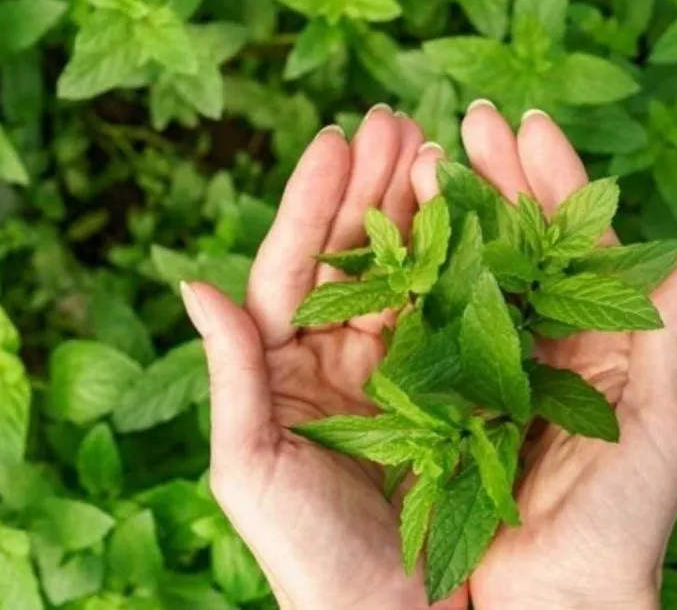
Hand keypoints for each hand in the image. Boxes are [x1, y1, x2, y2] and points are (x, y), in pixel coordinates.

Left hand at [179, 107, 465, 609]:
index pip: (295, 268)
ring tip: (439, 146)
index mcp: (288, 369)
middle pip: (357, 255)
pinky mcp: (457, 392)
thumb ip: (232, 375)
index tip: (336, 139)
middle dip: (375, 185)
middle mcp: (345, 359)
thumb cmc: (310, 560)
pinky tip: (481, 218)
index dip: (314, 202)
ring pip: (411, 273)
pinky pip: (459, 316)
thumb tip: (195, 282)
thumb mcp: (252, 469)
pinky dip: (468, 265)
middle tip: (398, 118)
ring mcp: (404, 370)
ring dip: (423, 208)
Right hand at [409, 102, 676, 609]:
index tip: (529, 123)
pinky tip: (397, 233)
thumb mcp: (660, 426)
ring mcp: (492, 369)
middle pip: (521, 244)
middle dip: (498, 178)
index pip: (580, 244)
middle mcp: (544, 345)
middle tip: (469, 118)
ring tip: (428, 155)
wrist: (554, 606)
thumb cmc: (623, 526)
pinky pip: (430, 329)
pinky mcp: (445, 401)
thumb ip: (665, 333)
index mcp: (602, 342)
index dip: (557, 181)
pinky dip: (415, 280)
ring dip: (454, 214)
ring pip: (471, 274)